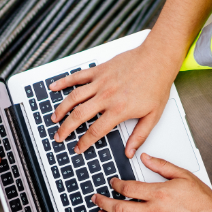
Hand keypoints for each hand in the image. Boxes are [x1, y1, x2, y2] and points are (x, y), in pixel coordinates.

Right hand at [50, 42, 180, 156]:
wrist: (157, 59)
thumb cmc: (157, 84)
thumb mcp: (153, 115)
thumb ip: (140, 135)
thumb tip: (130, 152)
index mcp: (119, 110)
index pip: (96, 131)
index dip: (84, 142)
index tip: (78, 148)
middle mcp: (106, 96)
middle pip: (79, 116)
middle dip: (66, 128)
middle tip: (59, 136)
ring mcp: (101, 82)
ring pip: (74, 97)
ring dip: (61, 109)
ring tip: (54, 118)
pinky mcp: (99, 70)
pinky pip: (78, 76)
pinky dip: (64, 82)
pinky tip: (54, 87)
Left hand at [92, 153, 211, 211]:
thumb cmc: (202, 200)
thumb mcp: (183, 175)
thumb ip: (162, 166)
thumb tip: (145, 157)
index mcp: (158, 193)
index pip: (128, 188)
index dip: (116, 184)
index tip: (112, 182)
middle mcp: (153, 211)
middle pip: (120, 206)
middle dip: (103, 202)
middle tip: (96, 199)